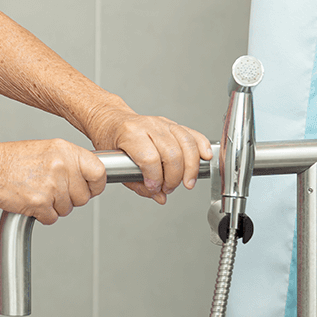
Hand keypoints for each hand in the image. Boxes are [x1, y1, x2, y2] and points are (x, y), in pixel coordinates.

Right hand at [0, 139, 107, 224]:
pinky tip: (30, 200)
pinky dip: (41, 215)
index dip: (95, 185)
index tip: (90, 188)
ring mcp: (51, 185)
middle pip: (83, 196)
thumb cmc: (11, 160)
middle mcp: (61, 166)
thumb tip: (88, 177)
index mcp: (65, 151)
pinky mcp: (40, 203)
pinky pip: (52, 218)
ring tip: (37, 192)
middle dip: (69, 199)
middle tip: (51, 190)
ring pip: (67, 209)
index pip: (98, 172)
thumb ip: (69, 161)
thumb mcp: (46, 150)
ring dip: (53, 207)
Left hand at [86, 109, 212, 203]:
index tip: (155, 188)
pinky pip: (192, 134)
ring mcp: (162, 123)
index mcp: (130, 133)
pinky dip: (201, 147)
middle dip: (174, 177)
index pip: (149, 158)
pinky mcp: (172, 124)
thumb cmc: (111, 140)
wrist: (111, 120)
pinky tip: (204, 158)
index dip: (155, 178)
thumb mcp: (114, 164)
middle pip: (172, 153)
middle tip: (168, 188)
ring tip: (187, 182)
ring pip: (186, 143)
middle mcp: (148, 125)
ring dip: (190, 167)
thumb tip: (159, 197)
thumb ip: (137, 184)